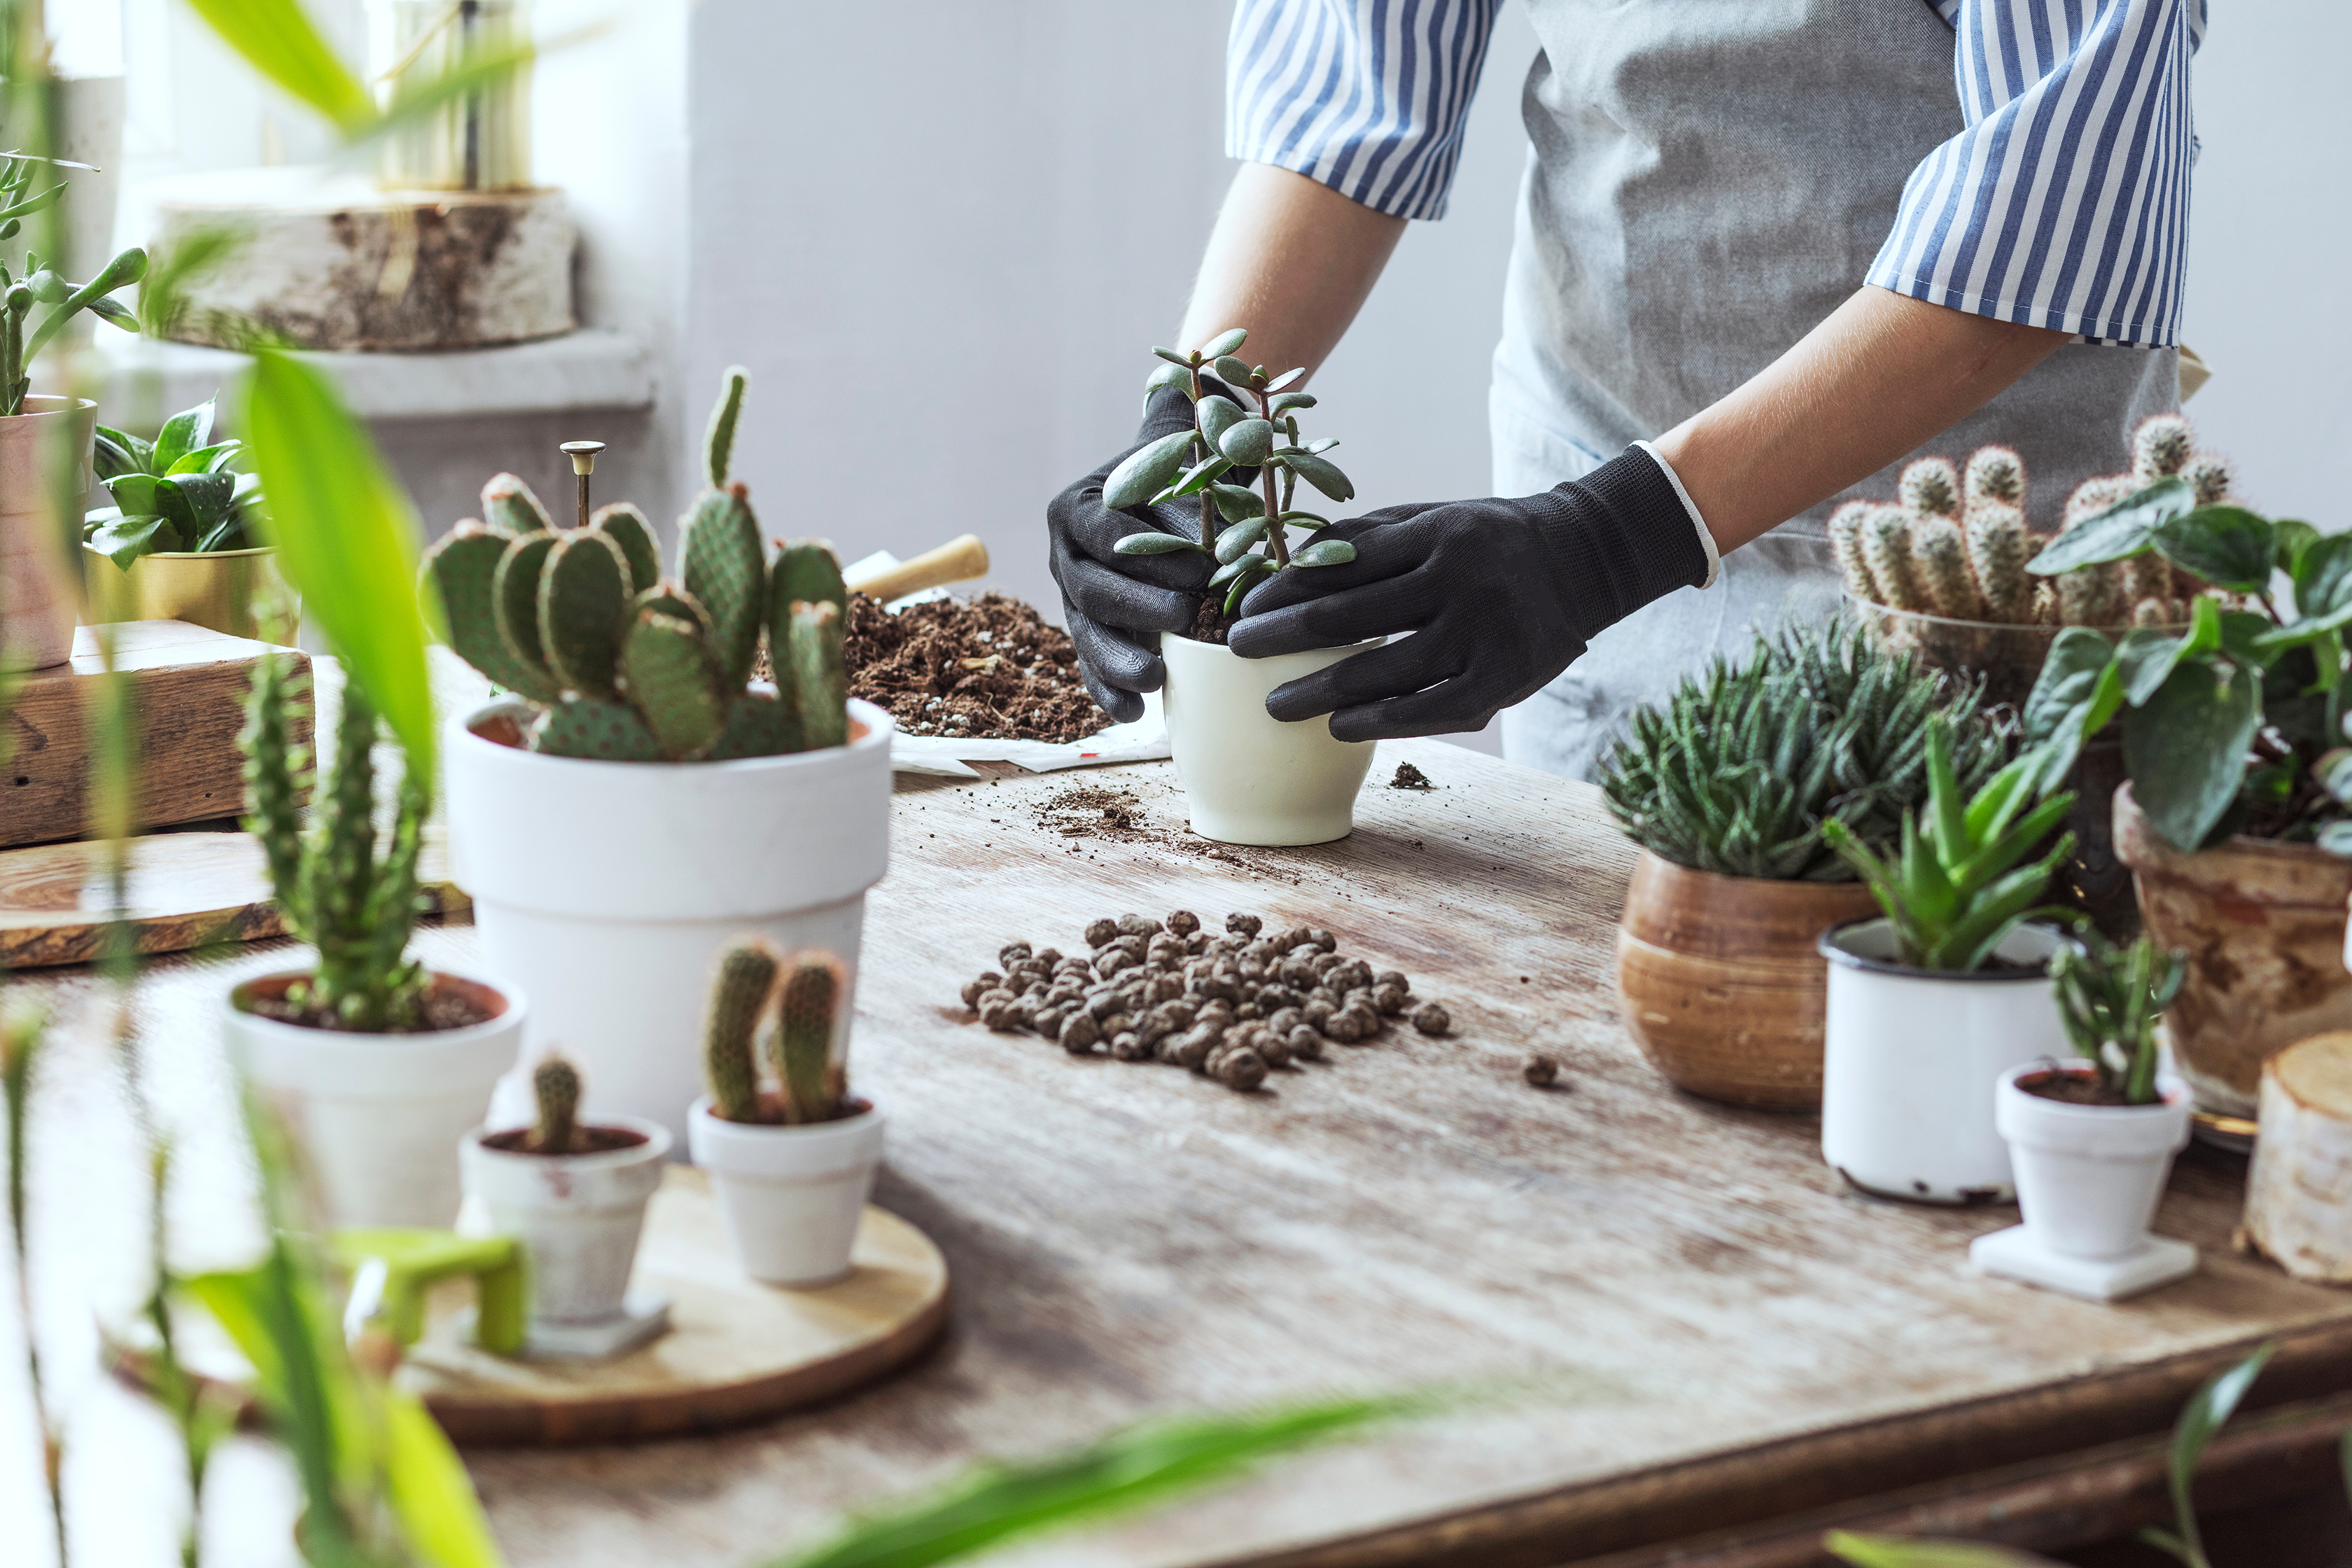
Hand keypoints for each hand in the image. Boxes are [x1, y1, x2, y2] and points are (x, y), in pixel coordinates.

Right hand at [1047, 386, 1215, 722]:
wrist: (1163, 493)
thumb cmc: (1180, 487)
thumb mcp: (1186, 491)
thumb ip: (1198, 525)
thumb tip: (1234, 570)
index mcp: (1078, 509)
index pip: (1107, 535)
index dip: (1153, 557)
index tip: (1203, 571)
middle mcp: (1065, 554)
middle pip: (1092, 589)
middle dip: (1137, 608)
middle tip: (1184, 618)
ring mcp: (1071, 596)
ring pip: (1085, 633)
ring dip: (1118, 660)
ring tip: (1154, 680)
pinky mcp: (1086, 629)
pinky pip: (1089, 664)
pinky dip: (1109, 690)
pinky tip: (1134, 712)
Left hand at [1226, 449, 1711, 739]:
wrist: (1582, 558)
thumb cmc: (1486, 541)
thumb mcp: (1431, 518)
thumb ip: (1367, 539)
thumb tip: (1288, 566)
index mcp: (1434, 532)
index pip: (1339, 564)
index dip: (1284, 589)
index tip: (1244, 609)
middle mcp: (1459, 580)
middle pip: (1349, 617)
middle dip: (1283, 638)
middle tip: (1238, 653)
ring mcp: (1485, 633)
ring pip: (1384, 672)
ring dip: (1320, 692)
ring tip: (1277, 705)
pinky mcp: (1505, 679)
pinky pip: (1430, 710)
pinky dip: (1380, 722)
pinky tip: (1341, 727)